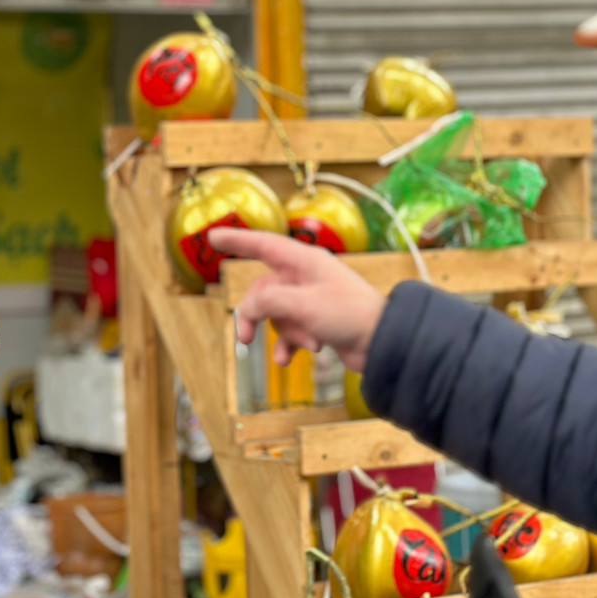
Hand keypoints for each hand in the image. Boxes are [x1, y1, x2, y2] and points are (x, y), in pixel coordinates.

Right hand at [208, 228, 385, 372]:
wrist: (383, 343)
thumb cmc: (349, 314)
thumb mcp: (303, 306)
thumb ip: (269, 302)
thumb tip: (248, 309)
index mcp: (304, 261)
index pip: (262, 245)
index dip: (237, 241)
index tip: (213, 237)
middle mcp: (305, 276)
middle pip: (263, 290)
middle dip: (256, 315)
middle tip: (244, 338)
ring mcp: (311, 299)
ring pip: (277, 313)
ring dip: (287, 332)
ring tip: (307, 343)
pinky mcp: (317, 321)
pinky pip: (290, 330)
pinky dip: (289, 344)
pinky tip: (288, 360)